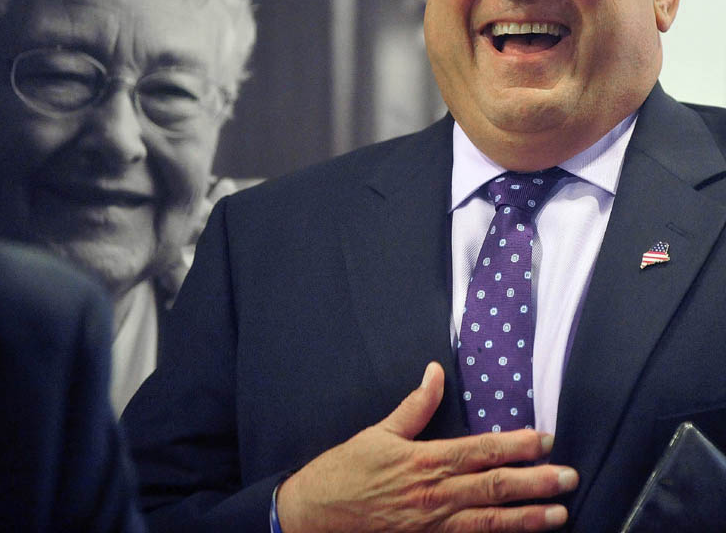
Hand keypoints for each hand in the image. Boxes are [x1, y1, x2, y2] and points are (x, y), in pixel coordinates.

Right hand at [277, 362, 577, 531]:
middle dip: (536, 483)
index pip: (481, 451)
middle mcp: (435, 495)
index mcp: (425, 461)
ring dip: (528, 518)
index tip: (546, 439)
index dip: (517, 445)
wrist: (317, 514)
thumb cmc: (347, 471)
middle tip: (570, 478)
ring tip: (560, 513)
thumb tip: (436, 370)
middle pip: (494, 488)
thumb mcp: (380, 432)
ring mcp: (433, 525)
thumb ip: (415, 405)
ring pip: (490, 521)